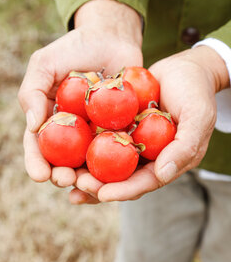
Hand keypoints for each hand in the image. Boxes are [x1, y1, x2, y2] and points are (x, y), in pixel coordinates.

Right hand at [18, 0, 142, 185]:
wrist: (111, 36)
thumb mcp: (45, 64)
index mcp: (51, 118)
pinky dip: (120, 161)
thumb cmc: (75, 48)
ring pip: (94, 161)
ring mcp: (98, 131)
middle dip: (64, 175)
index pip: (39, 145)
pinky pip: (122, 147)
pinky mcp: (122, 127)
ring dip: (91, 176)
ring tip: (92, 184)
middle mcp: (74, 130)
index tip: (40, 175)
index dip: (37, 163)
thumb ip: (32, 92)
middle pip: (66, 160)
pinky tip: (121, 172)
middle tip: (67, 180)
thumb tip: (32, 127)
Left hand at [71, 45, 228, 203]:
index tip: (102, 193)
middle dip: (98, 185)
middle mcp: (147, 156)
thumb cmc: (196, 92)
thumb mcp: (198, 116)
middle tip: (76, 185)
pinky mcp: (120, 124)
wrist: (185, 68)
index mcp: (167, 161)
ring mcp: (132, 140)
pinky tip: (64, 148)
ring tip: (63, 176)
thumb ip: (185, 146)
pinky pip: (100, 136)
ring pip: (107, 161)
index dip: (124, 191)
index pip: (144, 182)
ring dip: (86, 171)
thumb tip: (163, 174)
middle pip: (120, 178)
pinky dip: (84, 144)